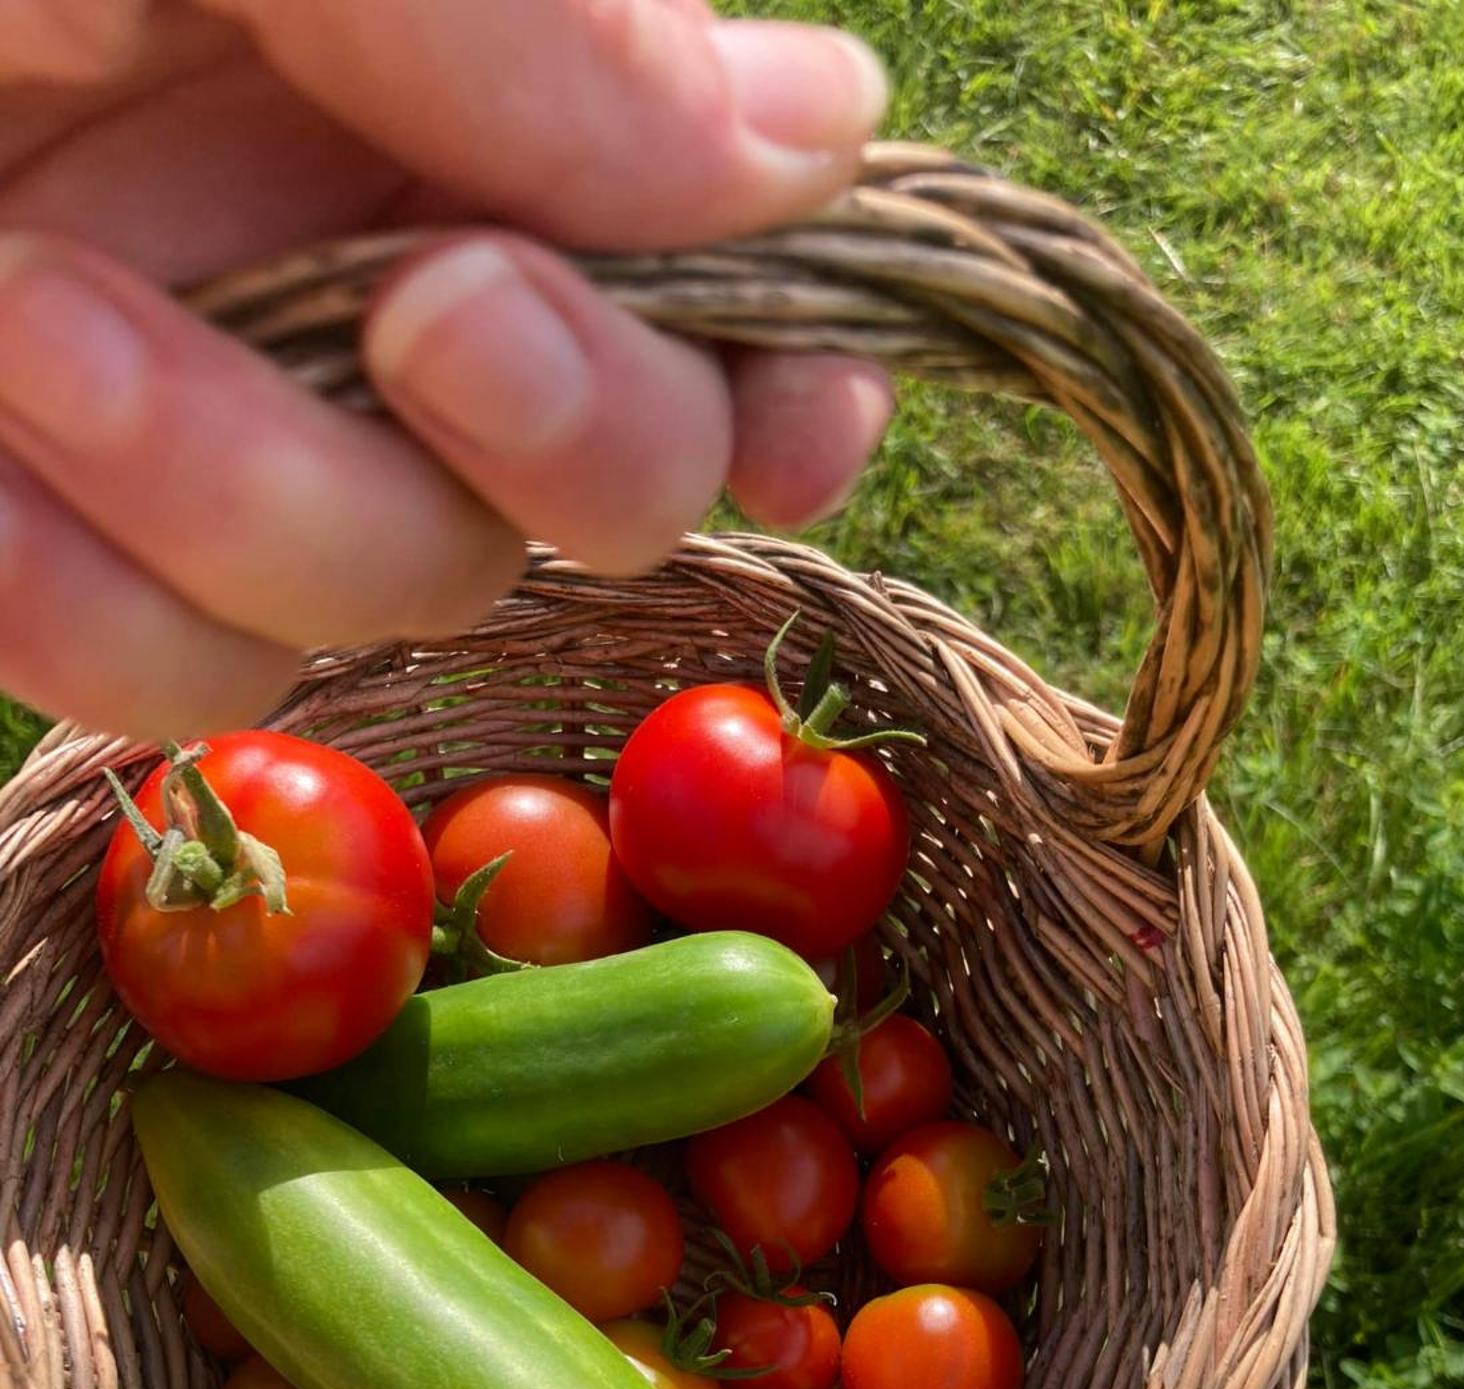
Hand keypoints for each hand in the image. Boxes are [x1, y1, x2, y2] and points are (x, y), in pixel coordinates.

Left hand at [0, 0, 891, 737]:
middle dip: (562, 438)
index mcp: (441, 67)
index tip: (788, 409)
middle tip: (435, 310)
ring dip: (245, 494)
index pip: (725, 262)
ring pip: (387, 606)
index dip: (790, 364)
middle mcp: (356, 251)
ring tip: (20, 293)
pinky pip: (165, 681)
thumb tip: (819, 139)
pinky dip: (69, 581)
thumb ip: (517, 1)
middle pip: (606, 489)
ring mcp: (206, 417)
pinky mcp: (47, 544)